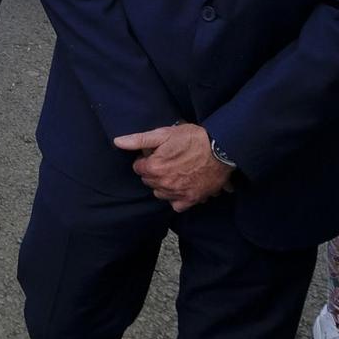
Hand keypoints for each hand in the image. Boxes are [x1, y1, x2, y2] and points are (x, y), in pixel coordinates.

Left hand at [113, 123, 232, 211]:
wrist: (221, 148)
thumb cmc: (192, 138)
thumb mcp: (164, 133)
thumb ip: (139, 139)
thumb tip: (117, 142)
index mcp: (154, 168)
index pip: (138, 168)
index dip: (146, 159)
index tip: (156, 154)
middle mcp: (164, 184)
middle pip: (149, 181)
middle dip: (154, 172)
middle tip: (166, 161)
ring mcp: (178, 193)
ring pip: (160, 193)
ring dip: (163, 185)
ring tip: (174, 172)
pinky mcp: (192, 199)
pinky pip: (176, 205)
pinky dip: (177, 198)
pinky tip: (182, 186)